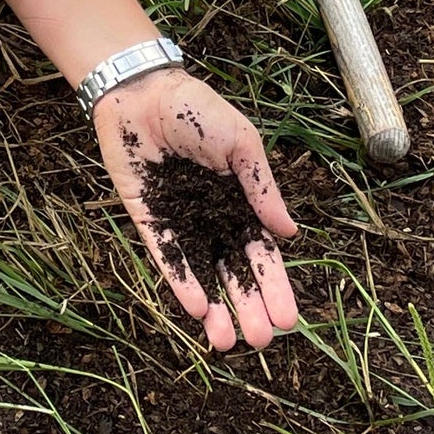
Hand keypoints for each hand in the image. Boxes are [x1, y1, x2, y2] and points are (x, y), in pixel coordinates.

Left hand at [93, 68, 299, 351]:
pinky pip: (167, 256)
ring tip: (226, 342)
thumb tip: (290, 234)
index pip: (261, 254)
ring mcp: (180, 222)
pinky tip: (197, 308)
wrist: (143, 92)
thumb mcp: (241, 143)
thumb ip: (261, 188)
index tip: (288, 319)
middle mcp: (211, 219)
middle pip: (233, 272)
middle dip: (248, 307)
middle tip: (261, 340)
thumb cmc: (197, 110)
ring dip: (215, 308)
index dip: (275, 286)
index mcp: (240, 202)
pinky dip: (181, 282)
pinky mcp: (148, 219)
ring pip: (201, 274)